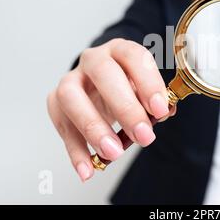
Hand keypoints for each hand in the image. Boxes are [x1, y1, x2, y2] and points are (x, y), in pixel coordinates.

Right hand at [47, 38, 174, 181]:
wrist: (102, 86)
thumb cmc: (128, 88)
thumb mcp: (146, 91)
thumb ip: (155, 102)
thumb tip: (163, 113)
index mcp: (121, 51)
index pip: (133, 56)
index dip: (148, 82)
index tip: (160, 110)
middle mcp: (94, 59)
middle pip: (104, 74)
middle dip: (125, 108)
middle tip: (143, 136)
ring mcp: (72, 79)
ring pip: (72, 97)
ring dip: (93, 128)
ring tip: (113, 153)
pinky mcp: (56, 101)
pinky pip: (61, 124)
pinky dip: (75, 150)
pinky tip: (88, 169)